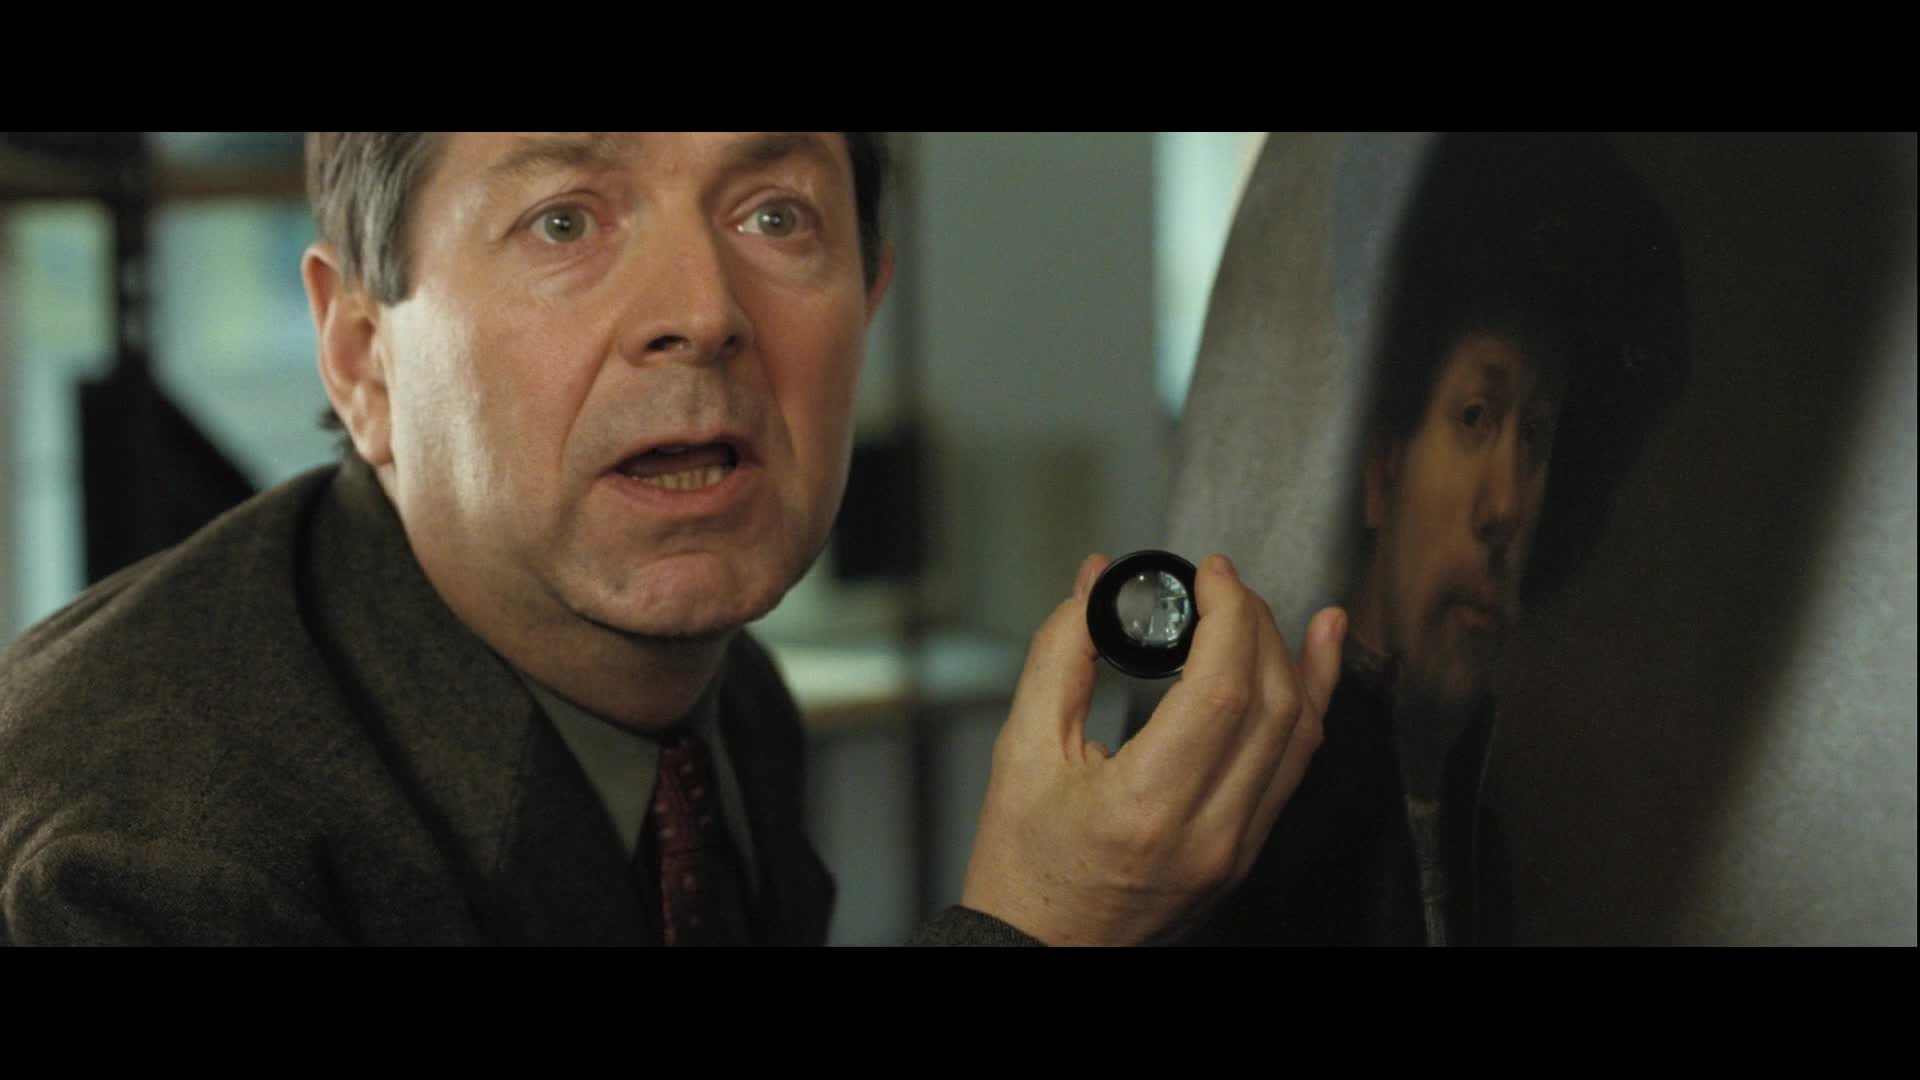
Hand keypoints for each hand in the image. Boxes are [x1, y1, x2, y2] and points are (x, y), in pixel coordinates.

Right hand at [958, 552, 1344, 944]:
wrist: (1038, 951)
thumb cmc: (1023, 867)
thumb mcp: (1020, 752)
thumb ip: (1061, 656)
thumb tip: (1094, 585)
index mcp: (1147, 806)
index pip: (1223, 690)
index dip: (1229, 616)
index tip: (1210, 575)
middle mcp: (1206, 834)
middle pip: (1273, 704)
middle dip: (1256, 625)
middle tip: (1222, 586)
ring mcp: (1235, 850)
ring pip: (1300, 736)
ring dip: (1293, 660)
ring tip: (1266, 607)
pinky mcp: (1244, 855)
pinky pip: (1294, 770)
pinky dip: (1307, 708)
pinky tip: (1314, 663)